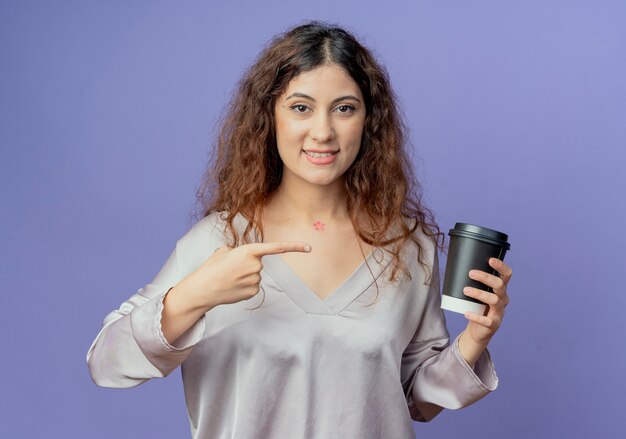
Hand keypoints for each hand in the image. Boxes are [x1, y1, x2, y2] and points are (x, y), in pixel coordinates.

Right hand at [177, 241, 311, 310]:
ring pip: (255, 275)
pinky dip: (244, 286)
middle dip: (246, 265)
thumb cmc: (211, 268)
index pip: (276, 248)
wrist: (203, 289)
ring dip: (244, 276)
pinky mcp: (253, 292)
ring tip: (228, 278)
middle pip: (258, 263)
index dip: (294, 247)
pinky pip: (253, 286)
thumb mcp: (223, 251)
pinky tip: (232, 287)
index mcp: (249, 251)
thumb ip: (239, 251)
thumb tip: (244, 257)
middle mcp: (256, 265)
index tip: (309, 248)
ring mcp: (256, 280)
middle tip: (230, 269)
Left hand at [462, 257, 512, 345]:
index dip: (501, 267)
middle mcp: (503, 299)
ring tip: (465, 290)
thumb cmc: (477, 307)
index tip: (490, 260)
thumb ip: (473, 282)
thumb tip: (455, 266)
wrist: (478, 330)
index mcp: (500, 290)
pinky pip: (487, 321)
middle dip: (486, 277)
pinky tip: (466, 313)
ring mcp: (499, 312)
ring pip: (494, 300)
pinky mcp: (493, 324)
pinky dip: (476, 316)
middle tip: (471, 273)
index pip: (506, 275)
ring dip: (479, 293)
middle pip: (500, 285)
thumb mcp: (478, 293)